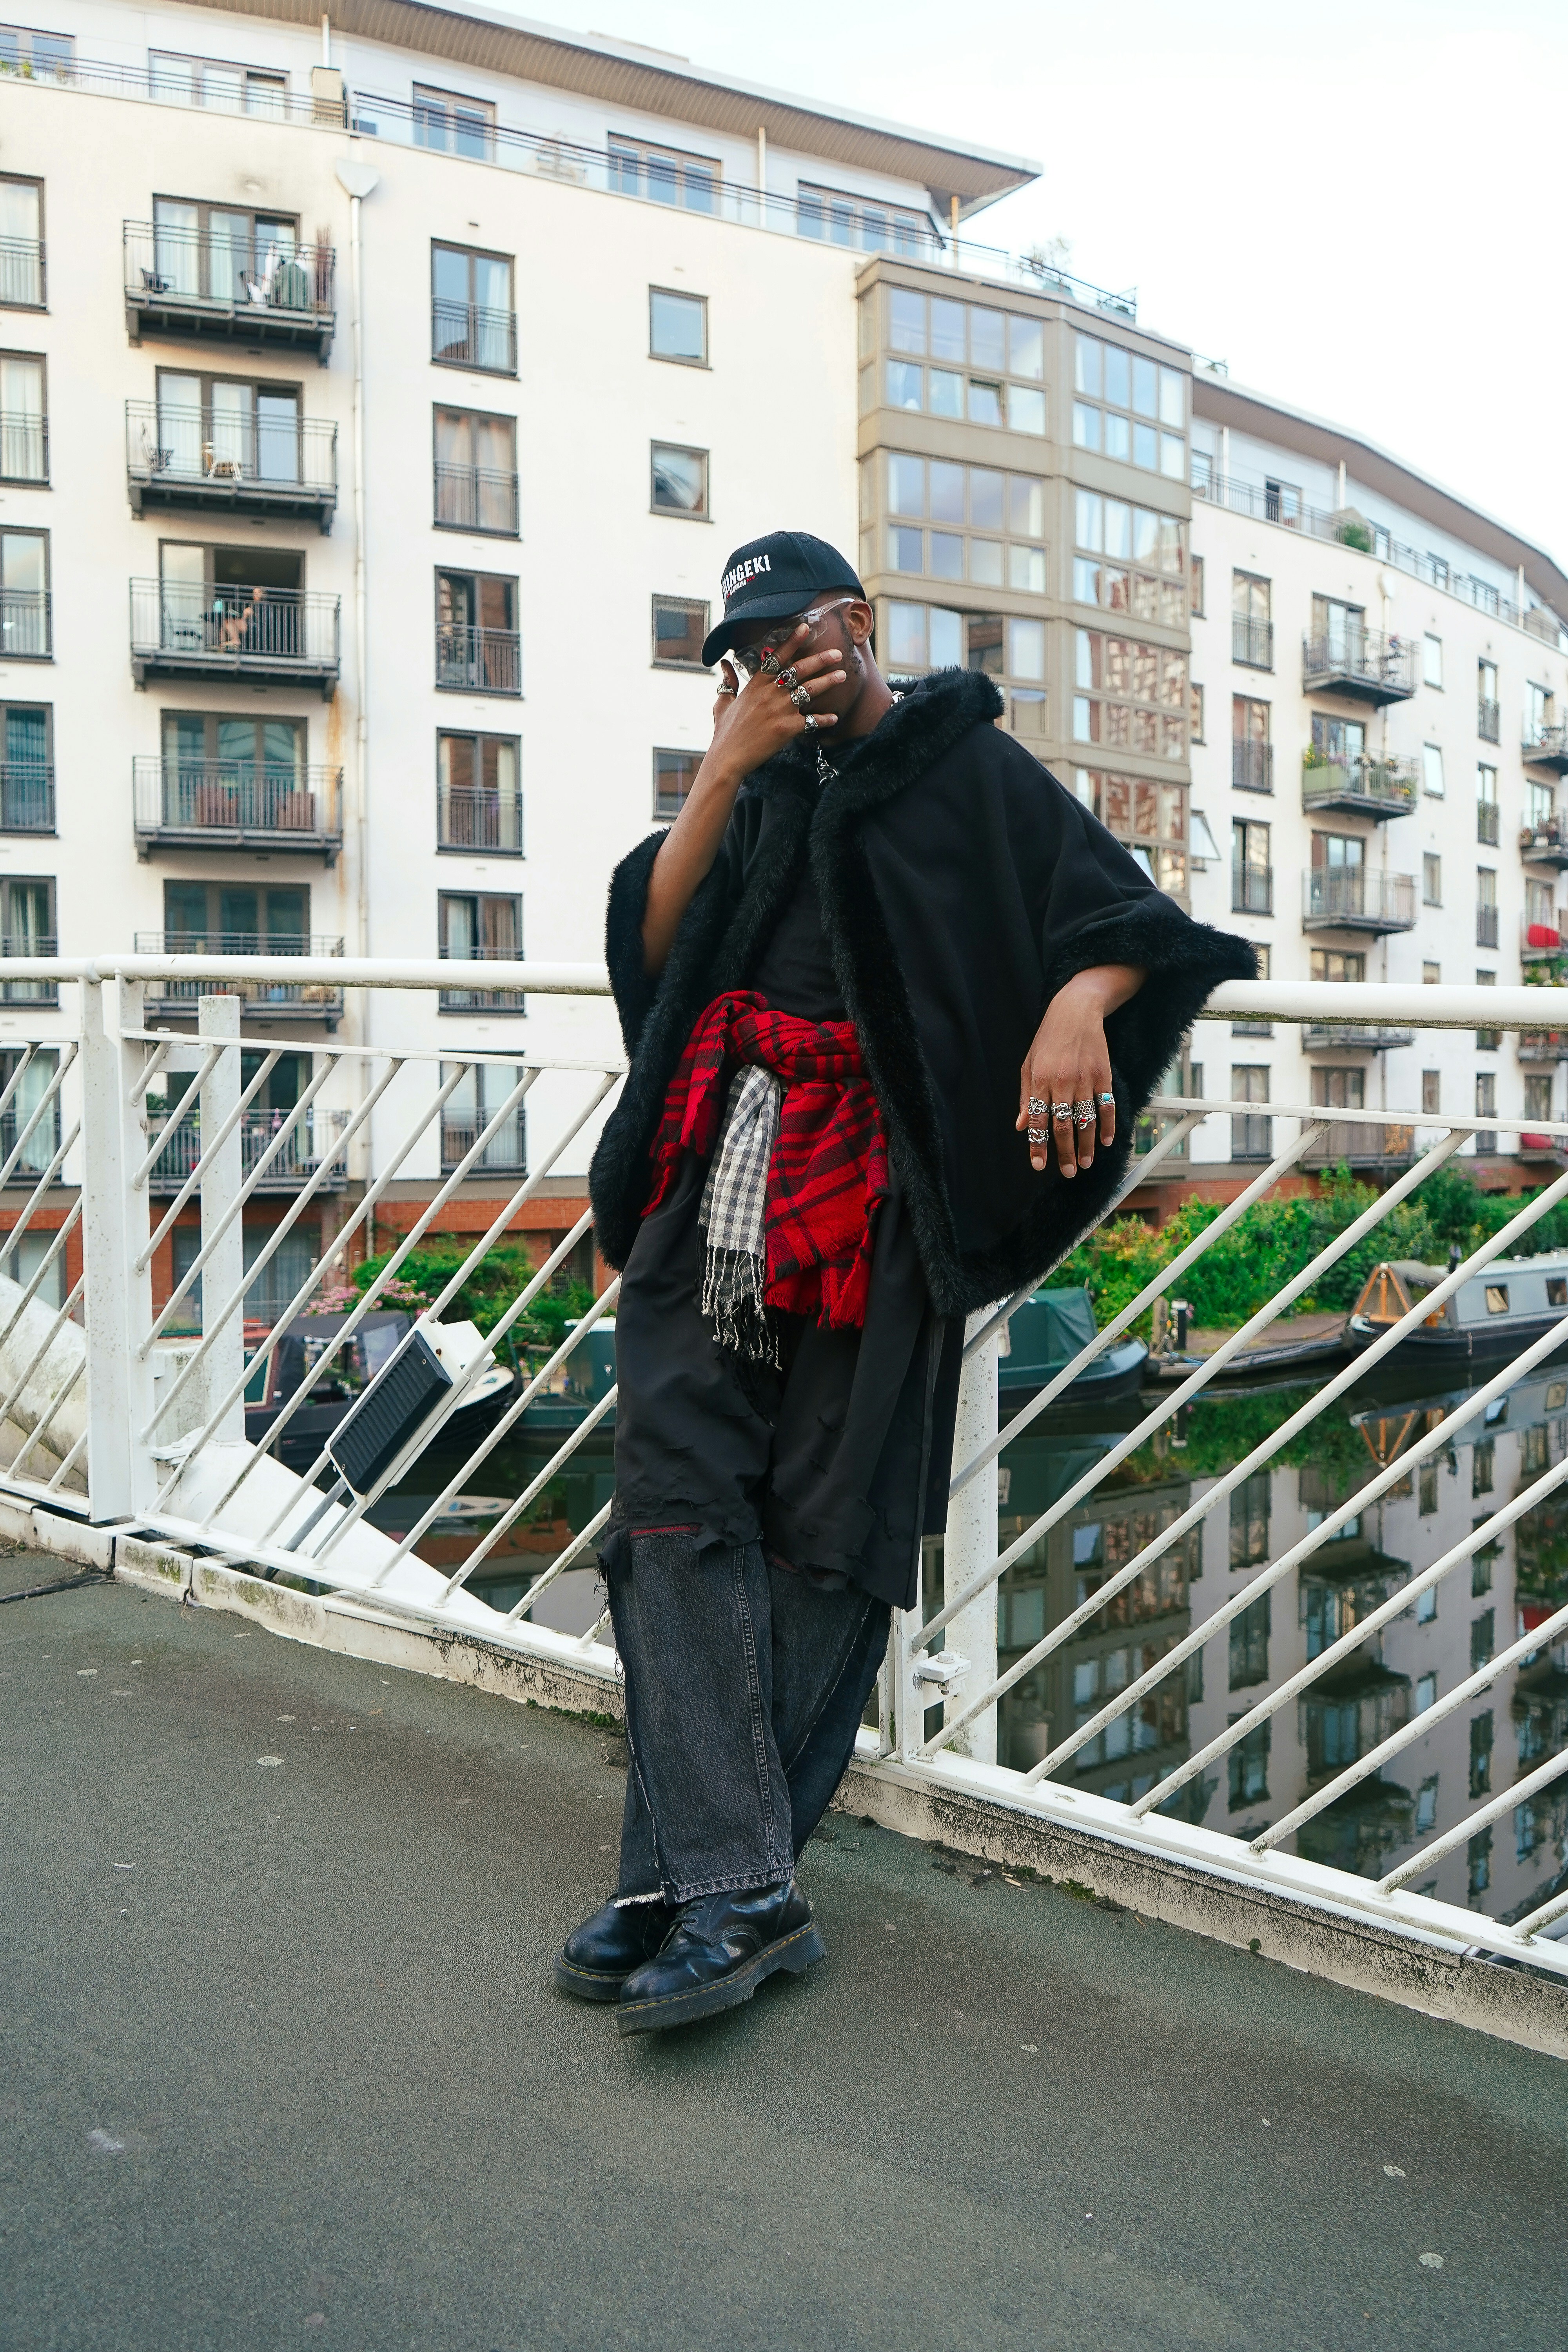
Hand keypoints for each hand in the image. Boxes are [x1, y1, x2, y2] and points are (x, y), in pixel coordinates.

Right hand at [707, 622, 846, 781]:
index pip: (776, 656)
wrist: (728, 758)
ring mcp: (781, 709)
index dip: (792, 641)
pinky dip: (825, 719)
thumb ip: (728, 682)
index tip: (805, 627)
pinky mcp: (788, 728)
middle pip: (800, 669)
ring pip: (811, 690)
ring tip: (842, 675)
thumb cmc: (725, 732)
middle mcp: (771, 692)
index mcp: (756, 684)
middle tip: (837, 653)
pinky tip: (834, 717)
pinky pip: (813, 721)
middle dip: (821, 659)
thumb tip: (723, 664)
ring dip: (829, 681)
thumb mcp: (722, 703)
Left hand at [1016, 965, 1144, 1179]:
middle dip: (1065, 1152)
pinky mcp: (1103, 1075)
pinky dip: (1108, 1126)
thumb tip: (1022, 1126)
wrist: (1075, 1012)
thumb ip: (1027, 1097)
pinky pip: (1107, 1106)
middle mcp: (1062, 1082)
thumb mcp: (1029, 1065)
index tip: (1039, 1166)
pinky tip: (1105, 1141)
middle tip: (1069, 1172)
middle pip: (1063, 1126)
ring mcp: (1085, 1079)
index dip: (1038, 1145)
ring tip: (1085, 1163)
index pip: (1038, 1120)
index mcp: (1040, 1081)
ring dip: (1087, 1145)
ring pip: (1086, 1120)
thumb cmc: (1048, 1040)